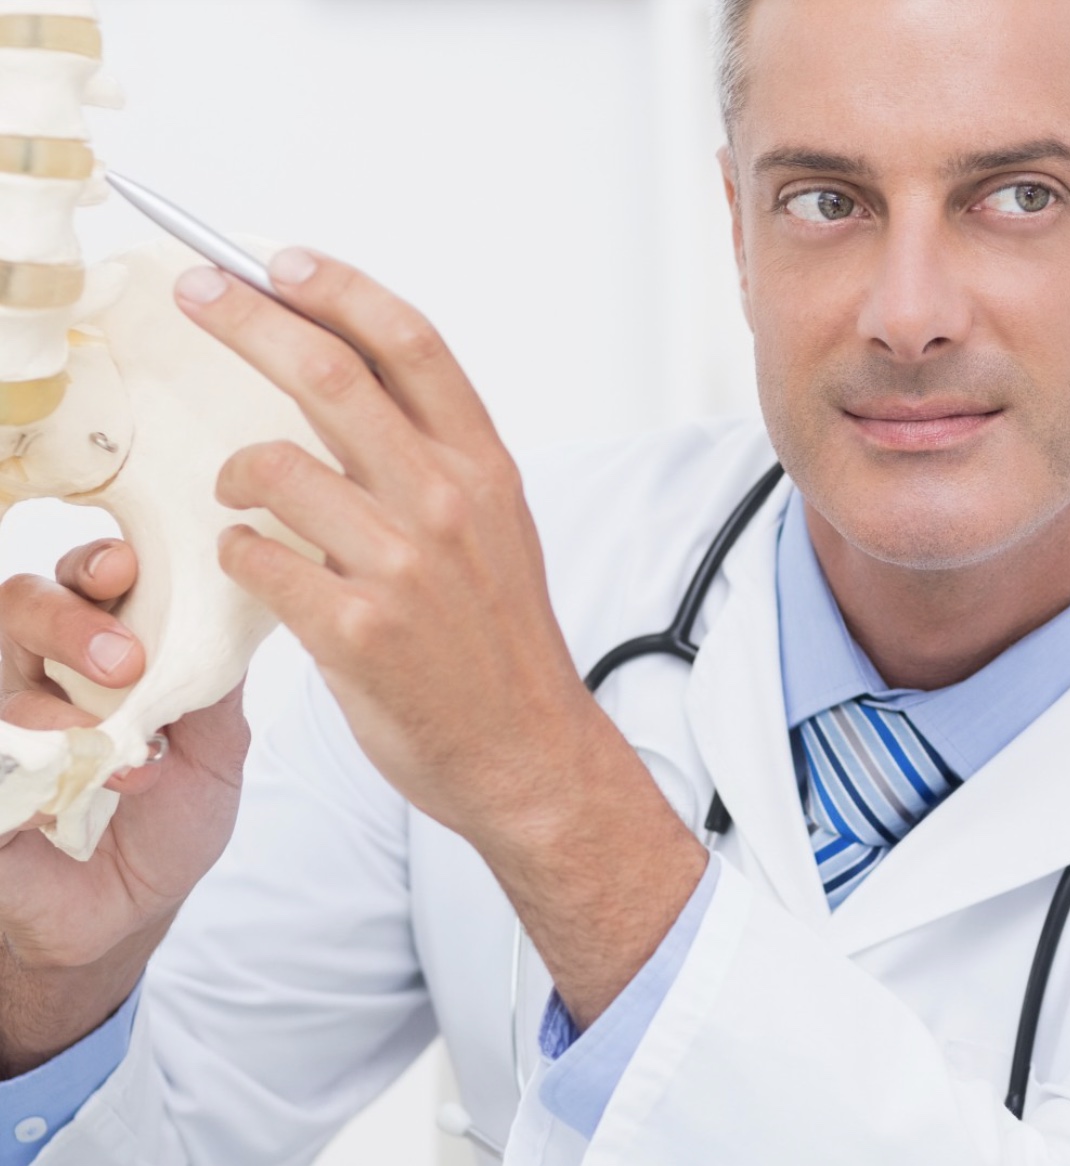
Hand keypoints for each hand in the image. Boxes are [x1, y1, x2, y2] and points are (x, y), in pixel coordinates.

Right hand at [0, 540, 247, 1076]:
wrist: (131, 909)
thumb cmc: (169, 814)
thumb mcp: (215, 746)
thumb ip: (216, 682)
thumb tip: (245, 610)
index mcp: (97, 646)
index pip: (86, 579)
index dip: (101, 564)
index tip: (130, 569)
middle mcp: (35, 673)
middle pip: (22, 606)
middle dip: (70, 622)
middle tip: (124, 661)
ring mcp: (0, 727)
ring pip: (2, 683)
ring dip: (60, 713)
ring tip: (119, 753)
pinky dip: (26, 768)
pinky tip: (64, 794)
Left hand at [177, 252, 704, 1026]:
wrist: (529, 751)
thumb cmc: (499, 642)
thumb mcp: (496, 530)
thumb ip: (433, 462)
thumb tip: (348, 389)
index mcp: (487, 468)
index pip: (409, 345)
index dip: (337, 288)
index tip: (277, 258)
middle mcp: (449, 502)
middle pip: (331, 376)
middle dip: (247, 320)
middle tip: (192, 293)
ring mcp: (402, 566)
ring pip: (274, 467)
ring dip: (233, 470)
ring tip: (233, 488)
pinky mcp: (354, 629)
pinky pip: (257, 559)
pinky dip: (240, 552)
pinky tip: (256, 564)